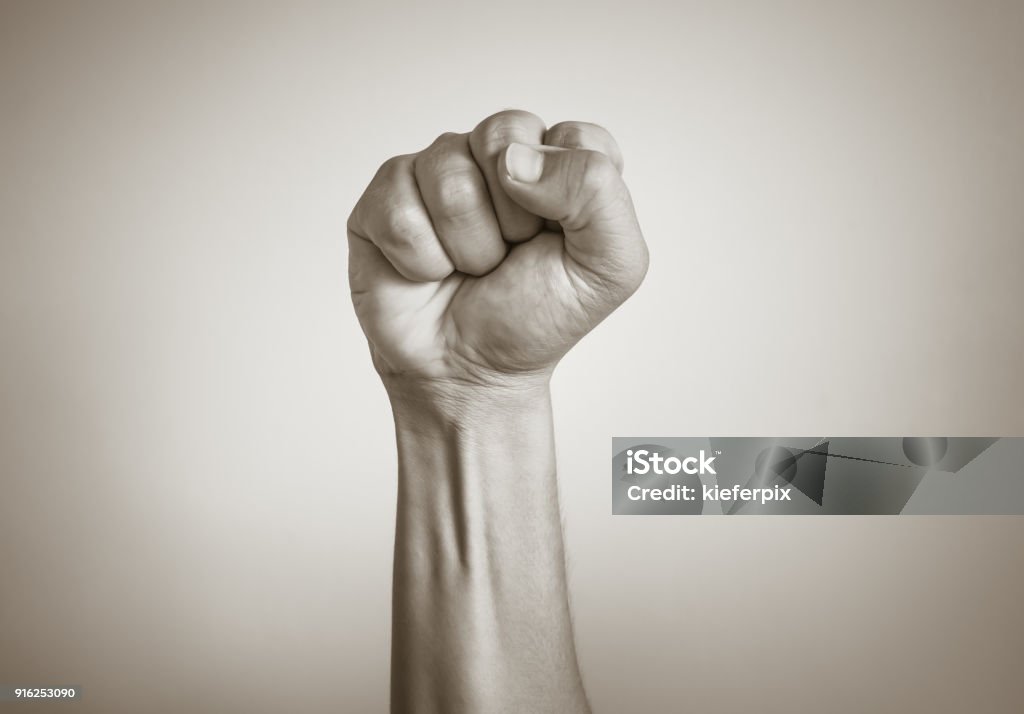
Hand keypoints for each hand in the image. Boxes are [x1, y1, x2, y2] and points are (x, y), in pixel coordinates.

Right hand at [347, 110, 647, 388]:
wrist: (469, 373)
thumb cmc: (536, 317)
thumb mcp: (609, 267)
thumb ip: (597, 192)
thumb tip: (513, 159)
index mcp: (560, 161)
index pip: (575, 136)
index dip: (569, 198)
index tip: (559, 242)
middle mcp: (498, 155)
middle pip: (503, 138)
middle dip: (512, 218)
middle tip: (509, 256)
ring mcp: (436, 169)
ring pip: (448, 175)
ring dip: (468, 246)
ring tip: (470, 268)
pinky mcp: (385, 196)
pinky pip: (399, 210)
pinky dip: (421, 260)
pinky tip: (428, 273)